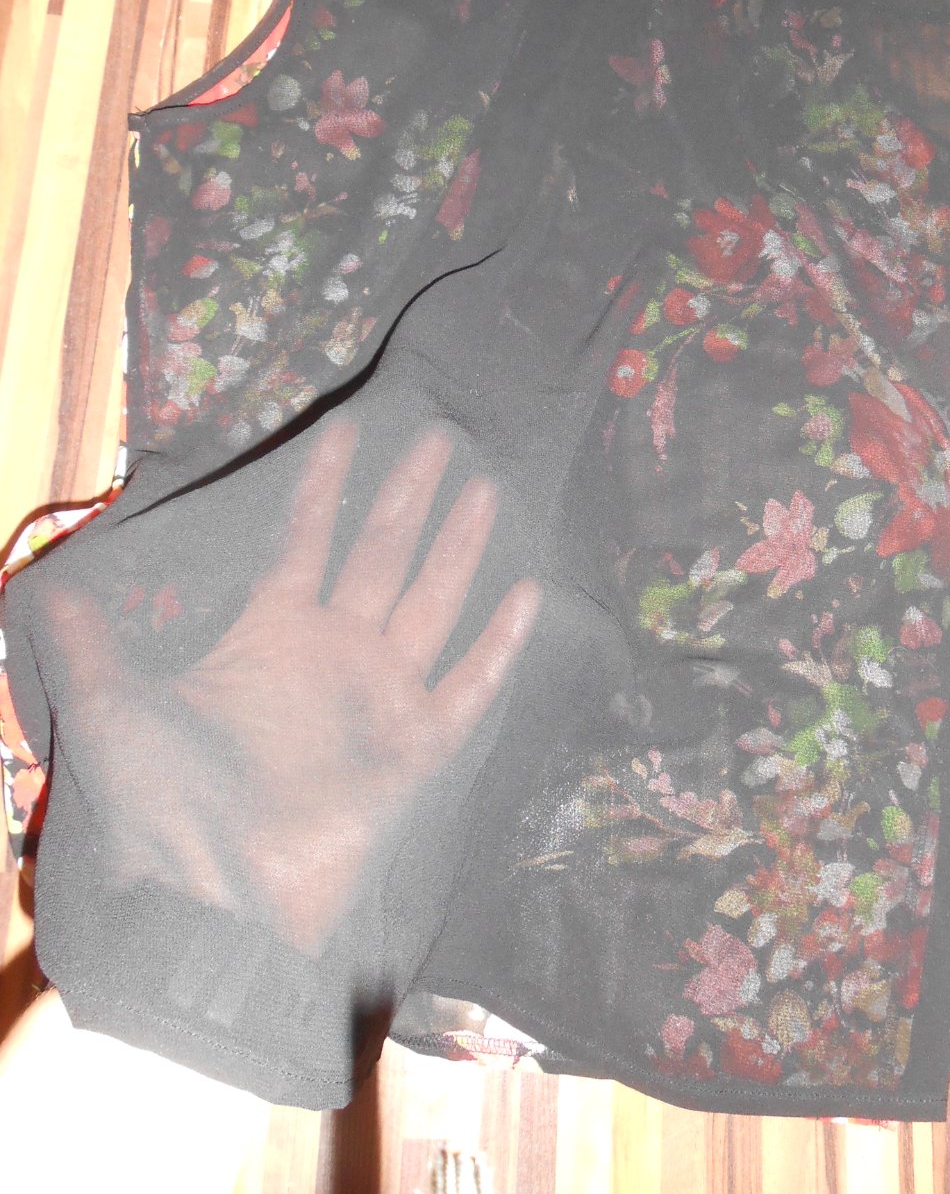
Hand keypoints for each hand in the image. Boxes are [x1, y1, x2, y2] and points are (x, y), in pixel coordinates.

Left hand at [37, 415, 543, 956]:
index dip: (324, 485)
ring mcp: (380, 697)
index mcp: (270, 636)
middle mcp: (333, 654)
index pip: (305, 540)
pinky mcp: (417, 747)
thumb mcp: (112, 708)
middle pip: (381, 555)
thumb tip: (52, 587)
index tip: (346, 427)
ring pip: (431, 603)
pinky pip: (469, 687)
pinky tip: (527, 592)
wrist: (211, 892)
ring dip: (458, 547)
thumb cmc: (164, 801)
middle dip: (408, 496)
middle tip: (440, 437)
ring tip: (485, 488)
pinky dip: (499, 645)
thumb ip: (90, 645)